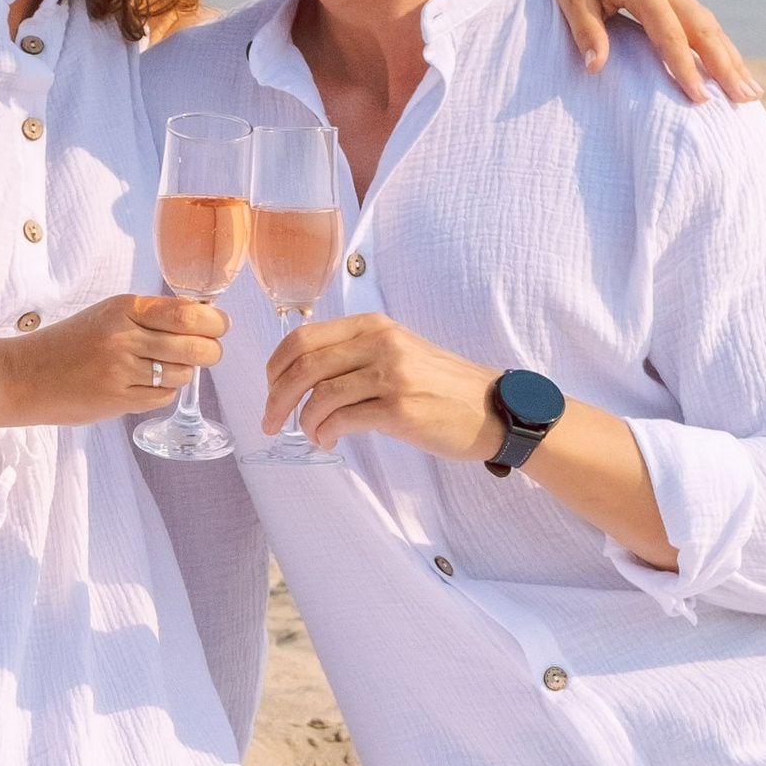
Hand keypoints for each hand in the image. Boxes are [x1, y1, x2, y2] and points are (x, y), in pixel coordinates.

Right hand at [9, 289, 228, 425]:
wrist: (22, 376)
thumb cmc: (66, 345)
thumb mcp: (105, 316)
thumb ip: (147, 316)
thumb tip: (200, 320)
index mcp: (122, 308)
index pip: (187, 314)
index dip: (214, 322)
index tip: (219, 326)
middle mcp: (123, 336)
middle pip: (194, 344)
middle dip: (212, 350)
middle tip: (211, 351)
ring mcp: (120, 370)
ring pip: (182, 373)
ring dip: (185, 373)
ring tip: (168, 369)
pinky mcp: (117, 399)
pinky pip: (162, 396)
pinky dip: (164, 392)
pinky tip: (147, 385)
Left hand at [263, 313, 499, 457]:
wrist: (495, 409)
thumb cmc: (443, 385)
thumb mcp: (399, 351)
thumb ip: (356, 353)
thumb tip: (303, 374)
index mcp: (374, 325)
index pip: (303, 338)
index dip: (275, 368)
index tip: (270, 390)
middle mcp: (380, 343)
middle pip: (303, 366)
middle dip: (276, 398)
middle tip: (271, 421)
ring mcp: (391, 375)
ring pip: (319, 396)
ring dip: (304, 422)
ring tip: (311, 435)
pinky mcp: (400, 410)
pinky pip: (342, 421)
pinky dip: (325, 433)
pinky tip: (328, 440)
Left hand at [525, 0, 759, 106]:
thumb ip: (586, 31)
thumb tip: (595, 67)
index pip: (669, 35)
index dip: (685, 68)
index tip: (699, 99)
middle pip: (704, 30)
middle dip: (726, 67)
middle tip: (745, 100)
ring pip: (711, 26)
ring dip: (733, 59)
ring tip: (752, 93)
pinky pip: (705, 22)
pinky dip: (723, 47)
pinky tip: (735, 70)